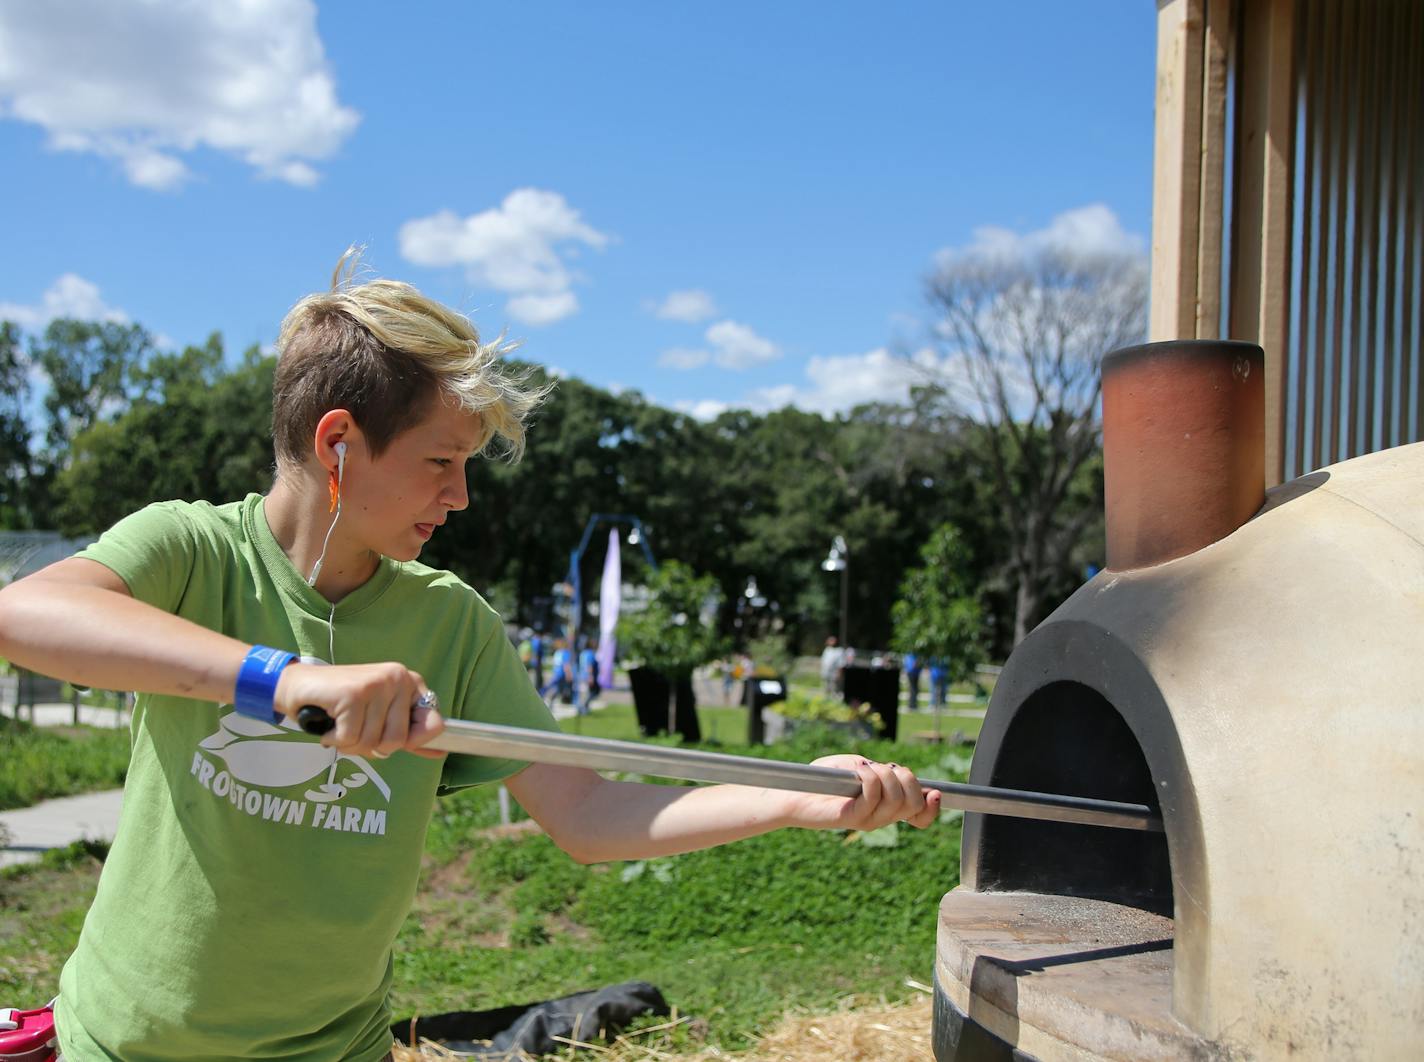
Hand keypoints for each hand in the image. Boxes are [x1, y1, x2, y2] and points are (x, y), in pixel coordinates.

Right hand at [273, 661, 444, 759]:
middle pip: (398, 741)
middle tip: (353, 728)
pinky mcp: (354, 693)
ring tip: (340, 723)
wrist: (299, 686)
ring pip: (373, 742)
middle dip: (371, 745)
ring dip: (350, 744)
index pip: (434, 724)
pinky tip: (329, 723)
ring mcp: (377, 683)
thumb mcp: (381, 718)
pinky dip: (335, 739)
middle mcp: (398, 678)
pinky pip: (351, 738)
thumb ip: (409, 735)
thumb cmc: (341, 705)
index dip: (412, 741)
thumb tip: (440, 753)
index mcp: (410, 682)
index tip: (385, 734)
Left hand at [787, 755, 939, 831]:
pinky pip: (873, 796)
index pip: (921, 816)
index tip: (935, 792)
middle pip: (914, 802)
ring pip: (897, 799)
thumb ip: (883, 770)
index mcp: (887, 807)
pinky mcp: (851, 817)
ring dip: (886, 775)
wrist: (794, 791)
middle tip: (886, 768)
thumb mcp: (859, 766)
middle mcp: (881, 817)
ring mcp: (867, 819)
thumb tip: (900, 773)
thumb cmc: (825, 776)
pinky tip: (858, 770)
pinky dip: (869, 776)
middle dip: (907, 778)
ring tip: (866, 769)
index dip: (933, 807)